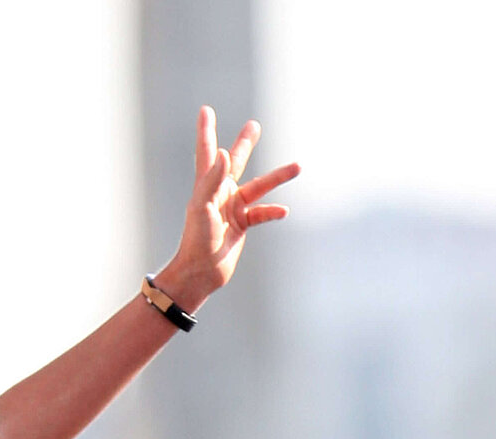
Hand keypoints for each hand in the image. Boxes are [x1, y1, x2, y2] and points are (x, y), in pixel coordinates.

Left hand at [159, 107, 299, 309]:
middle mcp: (219, 193)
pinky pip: (261, 213)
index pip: (207, 151)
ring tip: (298, 166)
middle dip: (244, 144)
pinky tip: (283, 211)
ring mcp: (231, 209)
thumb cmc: (197, 240)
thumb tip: (222, 153)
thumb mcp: (203, 208)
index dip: (206, 130)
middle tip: (253, 126)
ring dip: (277, 177)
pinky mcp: (241, 225)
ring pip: (258, 187)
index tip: (206, 109)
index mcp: (206, 186)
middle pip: (234, 162)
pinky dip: (273, 211)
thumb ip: (212, 180)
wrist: (201, 273)